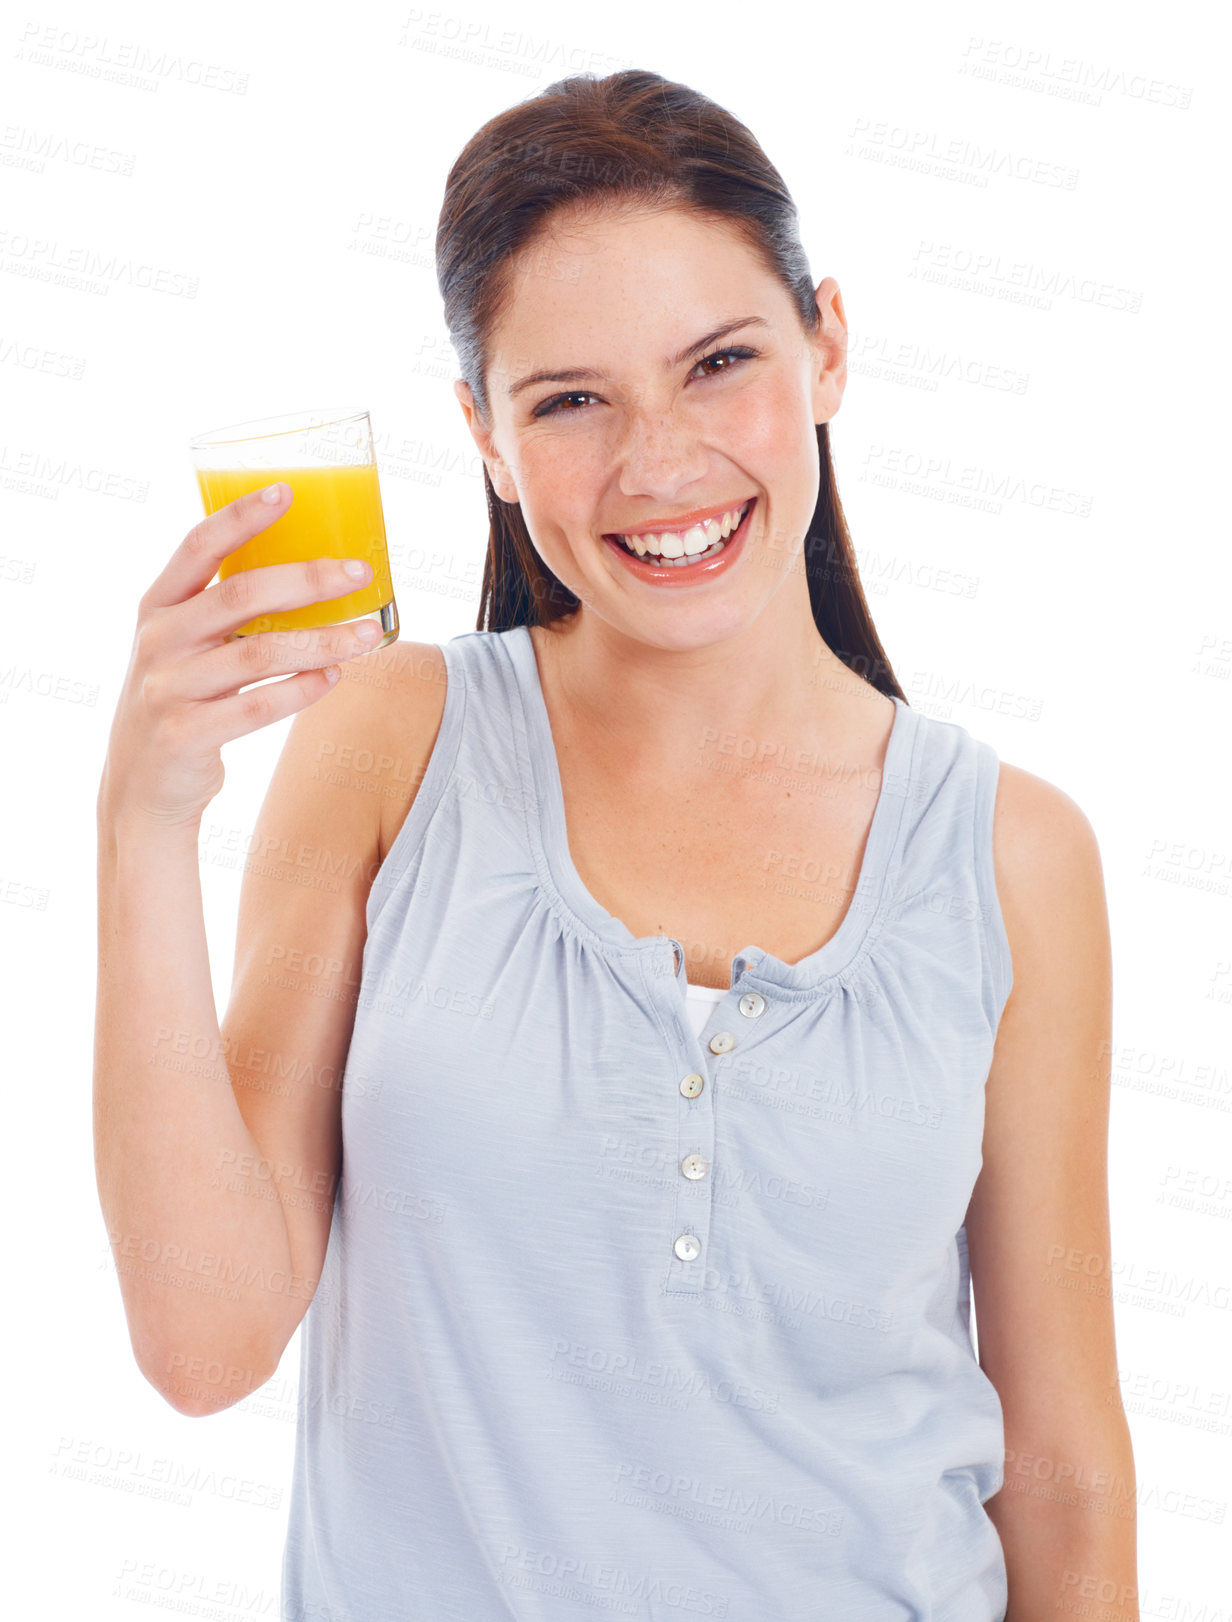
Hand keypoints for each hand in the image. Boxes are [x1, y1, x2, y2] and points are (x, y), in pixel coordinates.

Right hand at [98, 481, 381, 830]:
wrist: (139, 787)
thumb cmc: (180, 700)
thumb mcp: (184, 647)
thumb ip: (224, 613)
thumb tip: (313, 573)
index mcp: (158, 607)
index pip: (197, 546)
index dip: (241, 516)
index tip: (288, 491)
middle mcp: (158, 641)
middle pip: (241, 595)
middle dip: (308, 579)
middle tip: (359, 571)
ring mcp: (167, 688)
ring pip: (260, 653)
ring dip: (323, 640)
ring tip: (366, 633)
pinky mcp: (186, 734)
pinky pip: (259, 706)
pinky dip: (303, 689)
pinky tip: (334, 677)